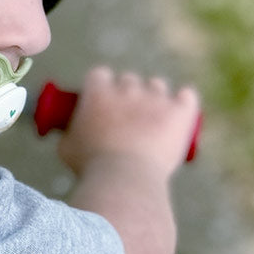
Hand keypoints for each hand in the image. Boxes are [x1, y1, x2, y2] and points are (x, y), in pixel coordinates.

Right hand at [56, 66, 200, 179]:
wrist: (125, 179)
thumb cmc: (91, 166)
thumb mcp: (66, 148)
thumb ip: (68, 134)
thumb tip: (68, 134)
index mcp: (98, 92)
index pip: (99, 75)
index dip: (101, 87)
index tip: (102, 102)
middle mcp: (127, 88)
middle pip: (129, 79)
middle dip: (128, 93)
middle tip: (127, 116)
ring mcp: (156, 98)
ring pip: (157, 85)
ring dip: (155, 97)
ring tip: (154, 118)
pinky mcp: (180, 112)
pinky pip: (187, 96)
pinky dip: (184, 102)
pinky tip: (181, 111)